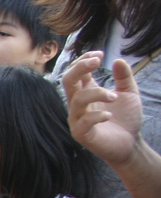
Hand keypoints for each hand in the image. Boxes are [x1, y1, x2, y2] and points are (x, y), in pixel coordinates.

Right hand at [63, 52, 142, 167]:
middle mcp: (78, 103)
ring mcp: (77, 119)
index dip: (84, 59)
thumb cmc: (126, 119)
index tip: (100, 54)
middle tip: (97, 61)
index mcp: (87, 92)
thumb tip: (118, 60)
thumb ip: (124, 77)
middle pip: (68, 80)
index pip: (76, 71)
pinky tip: (109, 116)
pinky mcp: (81, 134)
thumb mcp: (129, 93)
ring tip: (115, 97)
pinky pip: (83, 121)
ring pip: (77, 99)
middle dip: (80, 67)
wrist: (130, 143)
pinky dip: (97, 115)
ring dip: (97, 93)